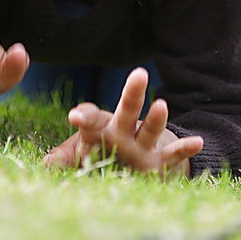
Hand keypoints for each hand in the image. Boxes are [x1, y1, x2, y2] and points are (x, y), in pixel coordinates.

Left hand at [43, 67, 202, 176]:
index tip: (75, 116)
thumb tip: (42, 165)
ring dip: (156, 118)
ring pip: (150, 129)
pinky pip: (173, 154)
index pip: (93, 118)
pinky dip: (185, 149)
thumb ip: (65, 158)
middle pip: (127, 111)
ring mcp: (143, 145)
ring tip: (162, 105)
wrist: (133, 165)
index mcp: (100, 131)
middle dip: (132, 94)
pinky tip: (198, 143)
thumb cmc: (101, 156)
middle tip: (140, 73)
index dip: (85, 115)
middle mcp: (123, 134)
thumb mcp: (82, 156)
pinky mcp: (159, 161)